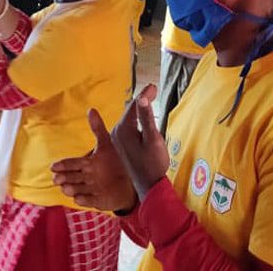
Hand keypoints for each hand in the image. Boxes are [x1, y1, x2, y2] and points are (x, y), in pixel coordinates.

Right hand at [51, 109, 136, 211]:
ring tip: (66, 188)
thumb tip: (91, 109)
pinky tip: (78, 198)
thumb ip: (97, 128)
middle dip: (64, 178)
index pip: (72, 164)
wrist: (128, 182)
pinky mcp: (98, 201)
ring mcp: (91, 190)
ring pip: (77, 189)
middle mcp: (86, 178)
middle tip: (56, 179)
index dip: (63, 165)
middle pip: (72, 177)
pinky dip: (84, 200)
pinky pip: (89, 201)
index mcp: (86, 164)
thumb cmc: (114, 163)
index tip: (53, 166)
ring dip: (71, 189)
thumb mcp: (106, 144)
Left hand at [110, 84, 170, 200]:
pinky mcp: (123, 147)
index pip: (135, 106)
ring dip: (139, 110)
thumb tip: (142, 99)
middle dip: (141, 100)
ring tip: (148, 101)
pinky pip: (129, 127)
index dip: (145, 95)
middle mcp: (118, 133)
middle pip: (131, 111)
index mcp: (124, 129)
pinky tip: (143, 120)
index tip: (154, 86)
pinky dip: (137, 120)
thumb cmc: (153, 164)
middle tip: (152, 90)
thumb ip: (147, 118)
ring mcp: (119, 140)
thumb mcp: (153, 139)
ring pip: (130, 119)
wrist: (149, 186)